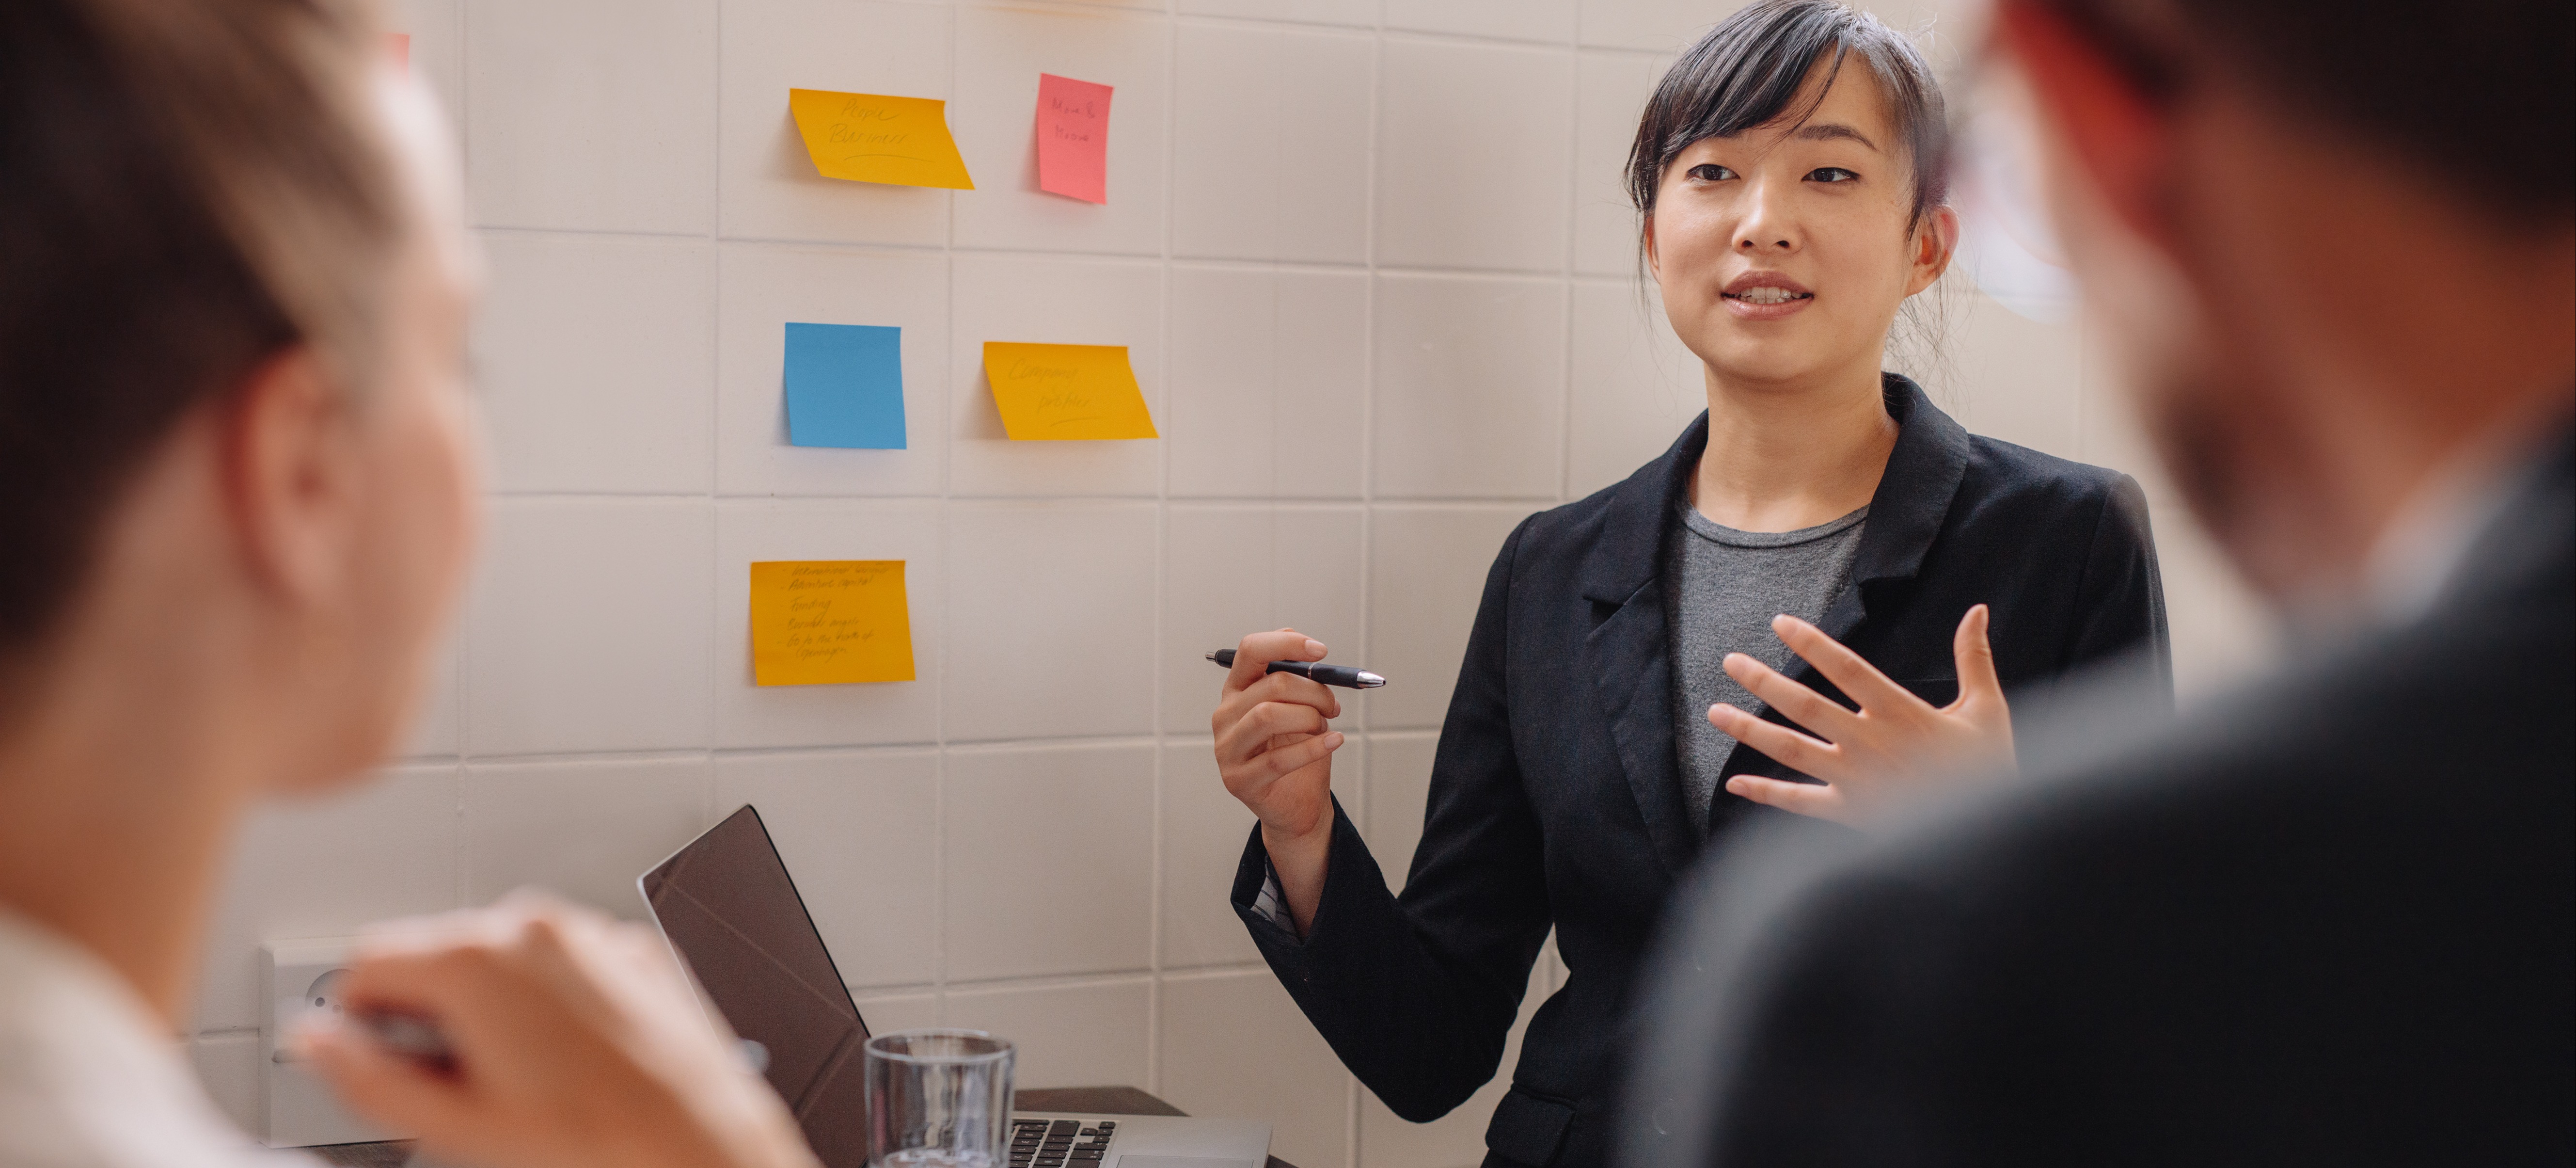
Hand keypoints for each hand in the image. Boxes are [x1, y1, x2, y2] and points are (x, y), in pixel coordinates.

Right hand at [300, 893, 817, 1167]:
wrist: (696, 1134)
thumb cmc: (592, 1134)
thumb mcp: (452, 1122)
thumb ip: (364, 1078)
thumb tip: (316, 1041)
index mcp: (474, 958)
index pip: (366, 958)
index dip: (361, 1014)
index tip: (379, 1050)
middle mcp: (530, 927)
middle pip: (434, 950)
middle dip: (428, 1008)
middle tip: (455, 1075)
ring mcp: (586, 932)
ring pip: (499, 952)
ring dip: (489, 1000)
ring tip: (518, 1068)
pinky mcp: (629, 946)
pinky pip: (561, 959)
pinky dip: (549, 994)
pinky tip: (567, 1051)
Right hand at [1209, 628, 1347, 933]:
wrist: (1296, 803)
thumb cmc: (1297, 749)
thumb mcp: (1298, 707)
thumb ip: (1295, 677)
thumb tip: (1303, 643)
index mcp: (1236, 690)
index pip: (1251, 651)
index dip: (1287, 644)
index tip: (1322, 651)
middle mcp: (1224, 715)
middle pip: (1270, 685)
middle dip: (1314, 690)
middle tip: (1334, 705)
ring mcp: (1227, 749)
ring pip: (1269, 716)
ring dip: (1309, 717)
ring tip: (1326, 725)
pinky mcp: (1238, 780)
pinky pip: (1279, 758)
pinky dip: (1314, 748)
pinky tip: (1335, 742)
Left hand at [1713, 605, 2013, 824]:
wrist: (1993, 834)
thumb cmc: (1991, 768)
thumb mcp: (1987, 709)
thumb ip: (1974, 658)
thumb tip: (1977, 609)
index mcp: (1901, 712)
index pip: (1845, 667)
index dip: (1810, 643)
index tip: (1779, 623)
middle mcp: (1870, 742)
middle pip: (1804, 705)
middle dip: (1763, 682)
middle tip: (1730, 663)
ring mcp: (1857, 779)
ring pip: (1791, 750)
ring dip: (1750, 731)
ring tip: (1714, 713)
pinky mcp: (1852, 812)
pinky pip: (1800, 802)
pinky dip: (1766, 793)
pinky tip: (1735, 784)